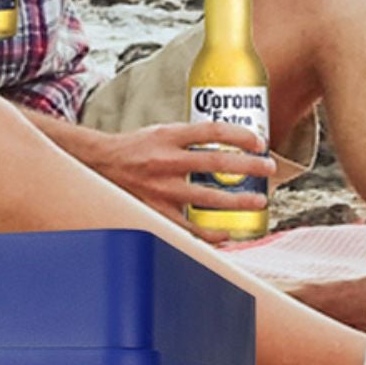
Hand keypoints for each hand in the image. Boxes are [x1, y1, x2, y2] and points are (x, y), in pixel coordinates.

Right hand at [86, 120, 275, 228]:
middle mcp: (166, 161)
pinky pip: (188, 228)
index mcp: (168, 136)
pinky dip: (210, 233)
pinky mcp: (155, 211)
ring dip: (237, 200)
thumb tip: (226, 143)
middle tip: (268, 169)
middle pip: (216, 162)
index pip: (212, 131)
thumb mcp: (161, 132)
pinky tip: (227, 233)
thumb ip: (190, 138)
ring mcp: (161, 189)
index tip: (259, 141)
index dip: (240, 135)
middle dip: (248, 165)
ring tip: (258, 202)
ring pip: (207, 197)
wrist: (98, 165)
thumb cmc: (134, 149)